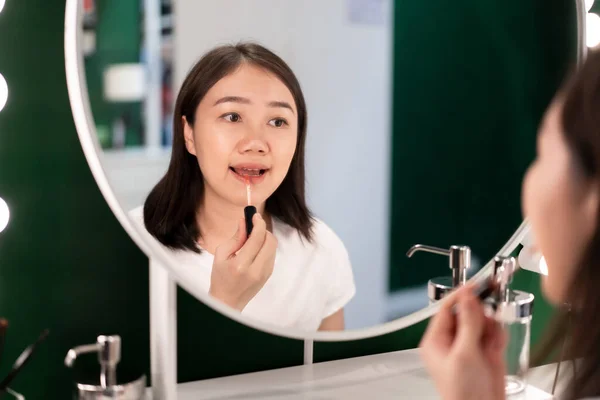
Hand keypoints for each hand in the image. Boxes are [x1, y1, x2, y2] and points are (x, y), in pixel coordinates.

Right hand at [209, 213, 276, 310]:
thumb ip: (236, 237)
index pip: (257, 238)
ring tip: (250, 242)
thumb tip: (245, 221)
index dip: (258, 223)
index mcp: (242, 264)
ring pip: (273, 247)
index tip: (255, 215)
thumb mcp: (221, 255)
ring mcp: (265, 273)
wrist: (227, 301)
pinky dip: (265, 248)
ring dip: (265, 238)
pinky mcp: (269, 275)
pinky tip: (254, 251)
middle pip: (270, 241)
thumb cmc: (220, 277)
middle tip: (253, 227)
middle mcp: (257, 270)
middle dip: (263, 230)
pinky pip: (272, 254)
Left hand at [419, 284, 506, 399]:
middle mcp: (452, 341)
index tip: (476, 284)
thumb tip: (468, 296)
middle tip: (487, 319)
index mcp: (436, 340)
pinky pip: (493, 334)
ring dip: (490, 328)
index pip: (447, 308)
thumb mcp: (464, 353)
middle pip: (467, 313)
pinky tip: (496, 349)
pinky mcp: (485, 353)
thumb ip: (468, 323)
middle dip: (480, 316)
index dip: (462, 295)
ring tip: (490, 343)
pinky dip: (497, 338)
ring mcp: (469, 347)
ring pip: (482, 322)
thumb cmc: (462, 393)